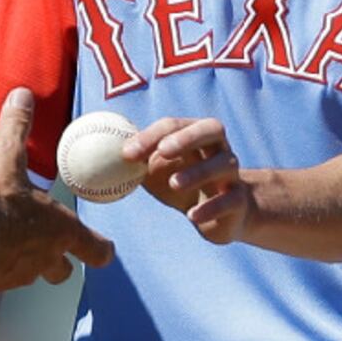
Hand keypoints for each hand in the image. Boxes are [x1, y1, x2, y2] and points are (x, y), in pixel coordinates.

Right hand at [0, 89, 112, 289]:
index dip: (100, 248)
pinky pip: (3, 279)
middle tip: (47, 246)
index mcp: (60, 229)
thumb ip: (17, 127)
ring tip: (9, 245)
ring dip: (27, 264)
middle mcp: (46, 257)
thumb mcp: (6, 156)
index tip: (102, 248)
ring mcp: (20, 275)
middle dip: (59, 260)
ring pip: (33, 276)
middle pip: (63, 271)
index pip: (96, 250)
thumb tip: (22, 94)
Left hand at [131, 117, 253, 245]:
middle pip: (212, 129)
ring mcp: (231, 174)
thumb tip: (103, 156)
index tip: (128, 153)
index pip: (175, 124)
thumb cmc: (181, 185)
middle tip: (164, 150)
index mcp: (196, 135)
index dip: (152, 135)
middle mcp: (219, 149)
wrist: (219, 215)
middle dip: (187, 137)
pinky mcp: (238, 201)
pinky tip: (192, 216)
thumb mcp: (156, 171)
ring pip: (223, 164)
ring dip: (198, 172)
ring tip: (175, 183)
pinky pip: (229, 200)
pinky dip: (210, 207)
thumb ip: (136, 160)